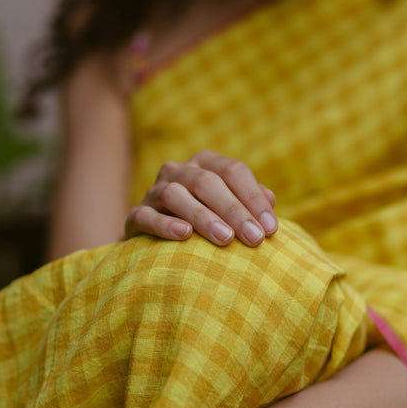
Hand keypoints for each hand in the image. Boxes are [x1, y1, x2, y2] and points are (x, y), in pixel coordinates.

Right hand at [124, 150, 277, 246]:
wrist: (158, 243)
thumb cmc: (206, 224)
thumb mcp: (229, 210)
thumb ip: (249, 203)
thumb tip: (270, 200)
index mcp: (205, 164)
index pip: (233, 171)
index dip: (254, 198)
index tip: (270, 228)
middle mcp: (178, 171)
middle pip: (207, 182)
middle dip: (234, 210)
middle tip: (254, 238)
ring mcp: (154, 192)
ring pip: (175, 194)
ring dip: (203, 217)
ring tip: (226, 239)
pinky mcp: (136, 216)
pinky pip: (147, 216)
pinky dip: (165, 224)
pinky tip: (184, 235)